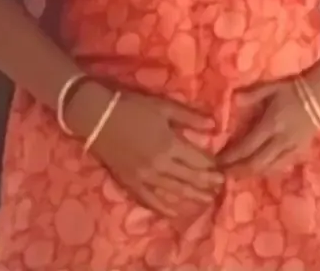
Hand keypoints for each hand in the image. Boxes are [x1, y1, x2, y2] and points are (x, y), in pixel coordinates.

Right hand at [68, 83, 222, 216]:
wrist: (96, 116)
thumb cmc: (132, 107)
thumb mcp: (164, 107)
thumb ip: (190, 118)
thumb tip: (215, 126)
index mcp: (170, 145)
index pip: (199, 161)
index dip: (213, 166)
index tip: (223, 169)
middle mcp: (160, 165)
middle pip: (190, 179)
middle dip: (207, 184)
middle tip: (221, 188)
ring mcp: (144, 177)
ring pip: (174, 193)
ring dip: (192, 198)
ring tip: (207, 201)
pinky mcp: (130, 183)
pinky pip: (150, 200)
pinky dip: (165, 208)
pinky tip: (176, 213)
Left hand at [215, 77, 319, 176]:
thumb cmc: (293, 88)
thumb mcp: (270, 87)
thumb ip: (251, 95)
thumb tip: (232, 101)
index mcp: (272, 124)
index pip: (247, 147)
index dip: (231, 157)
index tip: (218, 161)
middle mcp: (282, 140)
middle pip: (257, 163)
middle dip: (238, 171)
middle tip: (223, 173)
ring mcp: (293, 147)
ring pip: (269, 169)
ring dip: (252, 174)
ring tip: (237, 174)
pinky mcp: (301, 150)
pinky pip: (281, 166)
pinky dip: (267, 171)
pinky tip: (258, 170)